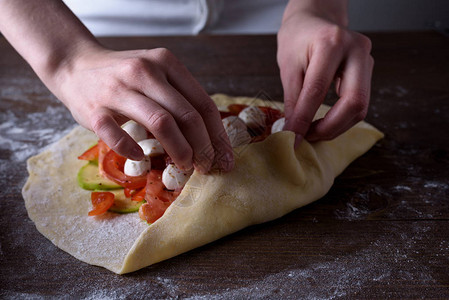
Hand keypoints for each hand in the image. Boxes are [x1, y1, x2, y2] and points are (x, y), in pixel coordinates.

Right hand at [47, 46, 233, 172]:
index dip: (218, 134)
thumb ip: (180, 97)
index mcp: (166, 63)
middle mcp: (145, 71)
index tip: (225, 157)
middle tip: (207, 167)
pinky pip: (117, 135)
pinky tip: (141, 157)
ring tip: (186, 166)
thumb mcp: (156, 74)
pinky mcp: (94, 110)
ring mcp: (118, 90)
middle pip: (187, 115)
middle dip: (204, 147)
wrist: (74, 65)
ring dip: (180, 150)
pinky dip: (132, 150)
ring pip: (161, 123)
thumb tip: (211, 137)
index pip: (202, 103)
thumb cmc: (123, 76)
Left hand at [277, 9, 373, 145]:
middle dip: (330, 127)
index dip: (304, 119)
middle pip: (354, 102)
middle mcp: (356, 49)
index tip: (293, 137)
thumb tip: (293, 131)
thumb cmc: (298, 40)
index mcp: (330, 43)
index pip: (317, 90)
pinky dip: (341, 118)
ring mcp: (367, 59)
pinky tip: (324, 123)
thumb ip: (293, 100)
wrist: (314, 20)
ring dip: (337, 126)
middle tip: (308, 137)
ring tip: (313, 132)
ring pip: (361, 106)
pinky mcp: (368, 69)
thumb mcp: (288, 67)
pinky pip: (360, 102)